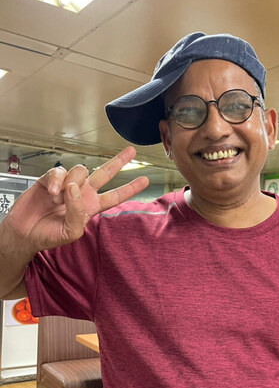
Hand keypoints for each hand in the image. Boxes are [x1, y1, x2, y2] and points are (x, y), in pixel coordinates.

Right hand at [5, 146, 148, 253]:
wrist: (25, 233)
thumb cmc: (49, 235)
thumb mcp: (71, 231)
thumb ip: (78, 211)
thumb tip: (75, 188)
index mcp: (91, 206)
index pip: (114, 196)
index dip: (129, 188)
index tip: (145, 180)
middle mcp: (82, 193)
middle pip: (104, 174)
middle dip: (118, 162)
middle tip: (131, 152)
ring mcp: (67, 184)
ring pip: (80, 171)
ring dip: (71, 185)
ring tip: (58, 200)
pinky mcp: (50, 179)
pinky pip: (59, 171)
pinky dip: (56, 181)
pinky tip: (52, 192)